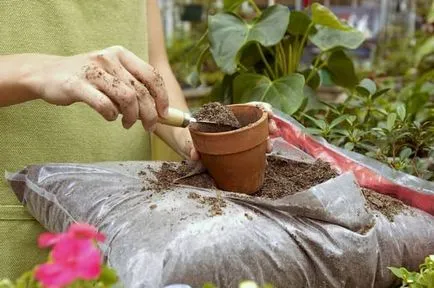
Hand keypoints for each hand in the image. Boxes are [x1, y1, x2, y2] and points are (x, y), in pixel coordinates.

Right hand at [25, 46, 167, 130]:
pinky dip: (111, 115)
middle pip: (141, 91)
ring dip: (132, 117)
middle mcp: (109, 58)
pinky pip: (104, 105)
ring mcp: (93, 70)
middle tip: (148, 126)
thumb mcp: (112, 75)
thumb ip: (133, 86)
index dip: (162, 97)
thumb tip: (159, 110)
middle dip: (149, 114)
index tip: (164, 114)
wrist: (48, 74)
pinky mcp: (77, 85)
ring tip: (128, 124)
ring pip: (127, 98)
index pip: (151, 75)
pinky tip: (109, 117)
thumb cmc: (87, 79)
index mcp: (121, 54)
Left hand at [180, 102, 278, 160]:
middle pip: (256, 121)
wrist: (184, 145)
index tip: (269, 112)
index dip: (260, 108)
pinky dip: (260, 151)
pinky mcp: (236, 151)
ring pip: (256, 136)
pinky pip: (252, 149)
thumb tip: (194, 155)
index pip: (247, 108)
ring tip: (270, 147)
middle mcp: (233, 126)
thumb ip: (189, 146)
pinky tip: (265, 155)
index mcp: (225, 117)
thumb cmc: (186, 137)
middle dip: (268, 124)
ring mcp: (236, 138)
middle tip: (273, 131)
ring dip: (267, 139)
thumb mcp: (186, 140)